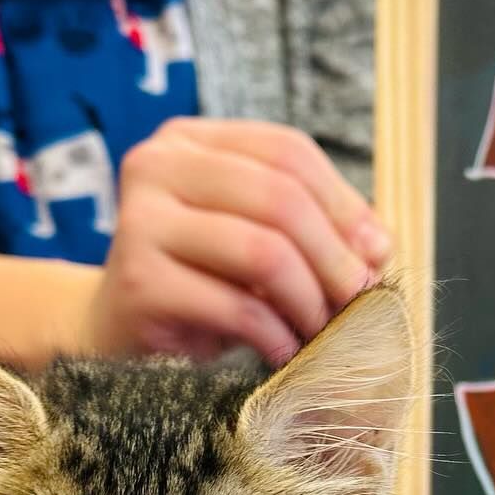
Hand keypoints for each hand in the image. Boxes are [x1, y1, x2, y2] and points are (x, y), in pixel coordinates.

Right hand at [83, 119, 391, 363]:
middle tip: (358, 302)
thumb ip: (314, 230)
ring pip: (263, 251)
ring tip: (322, 331)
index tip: (376, 254)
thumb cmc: (199, 286)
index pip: (287, 151)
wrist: (116, 337)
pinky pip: (236, 306)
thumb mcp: (256, 244)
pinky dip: (276, 335)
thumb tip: (378, 247)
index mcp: (189, 142)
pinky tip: (286, 352)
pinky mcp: (138, 282)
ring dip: (309, 300)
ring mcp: (140, 222)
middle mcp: (157, 167)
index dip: (343, 203)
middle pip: (280, 197)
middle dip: (334, 257)